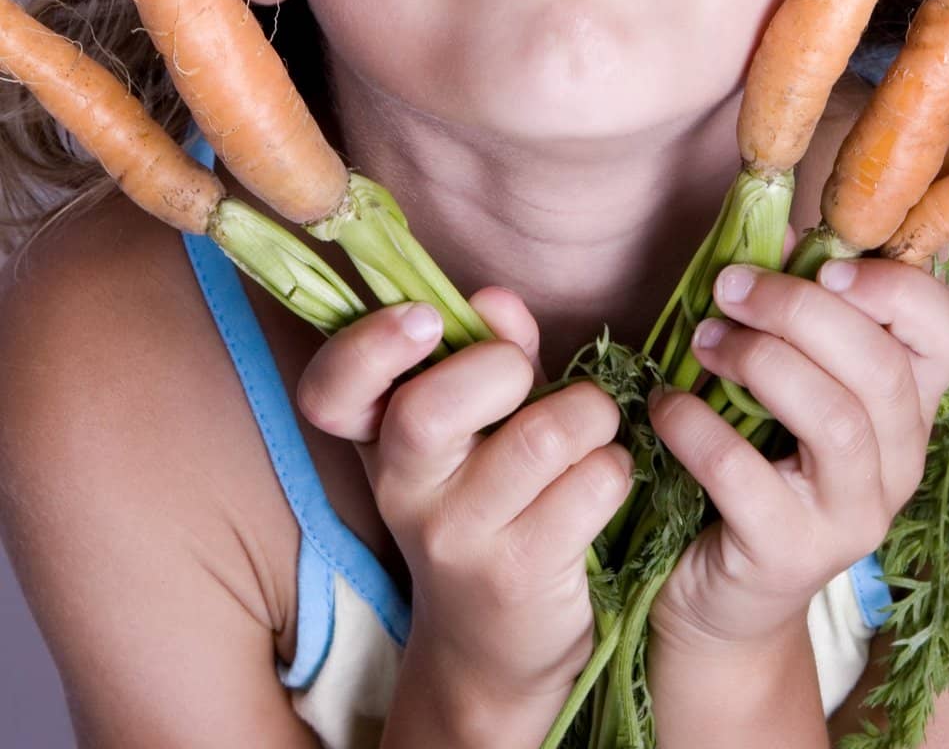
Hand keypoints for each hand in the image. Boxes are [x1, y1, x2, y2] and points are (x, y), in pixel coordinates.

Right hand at [296, 287, 634, 702]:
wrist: (491, 649)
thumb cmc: (490, 501)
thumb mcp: (476, 424)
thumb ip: (488, 351)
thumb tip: (497, 302)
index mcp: (379, 441)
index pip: (332, 390)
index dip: (370, 345)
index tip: (425, 319)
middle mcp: (404, 492)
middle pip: (429, 410)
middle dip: (502, 367)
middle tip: (528, 379)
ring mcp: (458, 540)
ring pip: (540, 438)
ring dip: (588, 413)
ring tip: (591, 426)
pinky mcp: (521, 574)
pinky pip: (590, 485)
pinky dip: (614, 466)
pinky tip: (604, 477)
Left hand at [644, 235, 948, 661]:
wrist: (722, 588)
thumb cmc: (752, 457)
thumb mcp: (779, 377)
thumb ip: (789, 310)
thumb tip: (772, 229)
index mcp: (908, 404)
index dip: (900, 288)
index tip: (825, 266)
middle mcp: (900, 461)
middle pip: (883, 367)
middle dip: (799, 310)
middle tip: (730, 287)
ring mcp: (854, 516)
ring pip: (836, 419)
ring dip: (758, 360)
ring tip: (701, 341)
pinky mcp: (793, 556)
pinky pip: (748, 478)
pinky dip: (699, 427)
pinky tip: (667, 405)